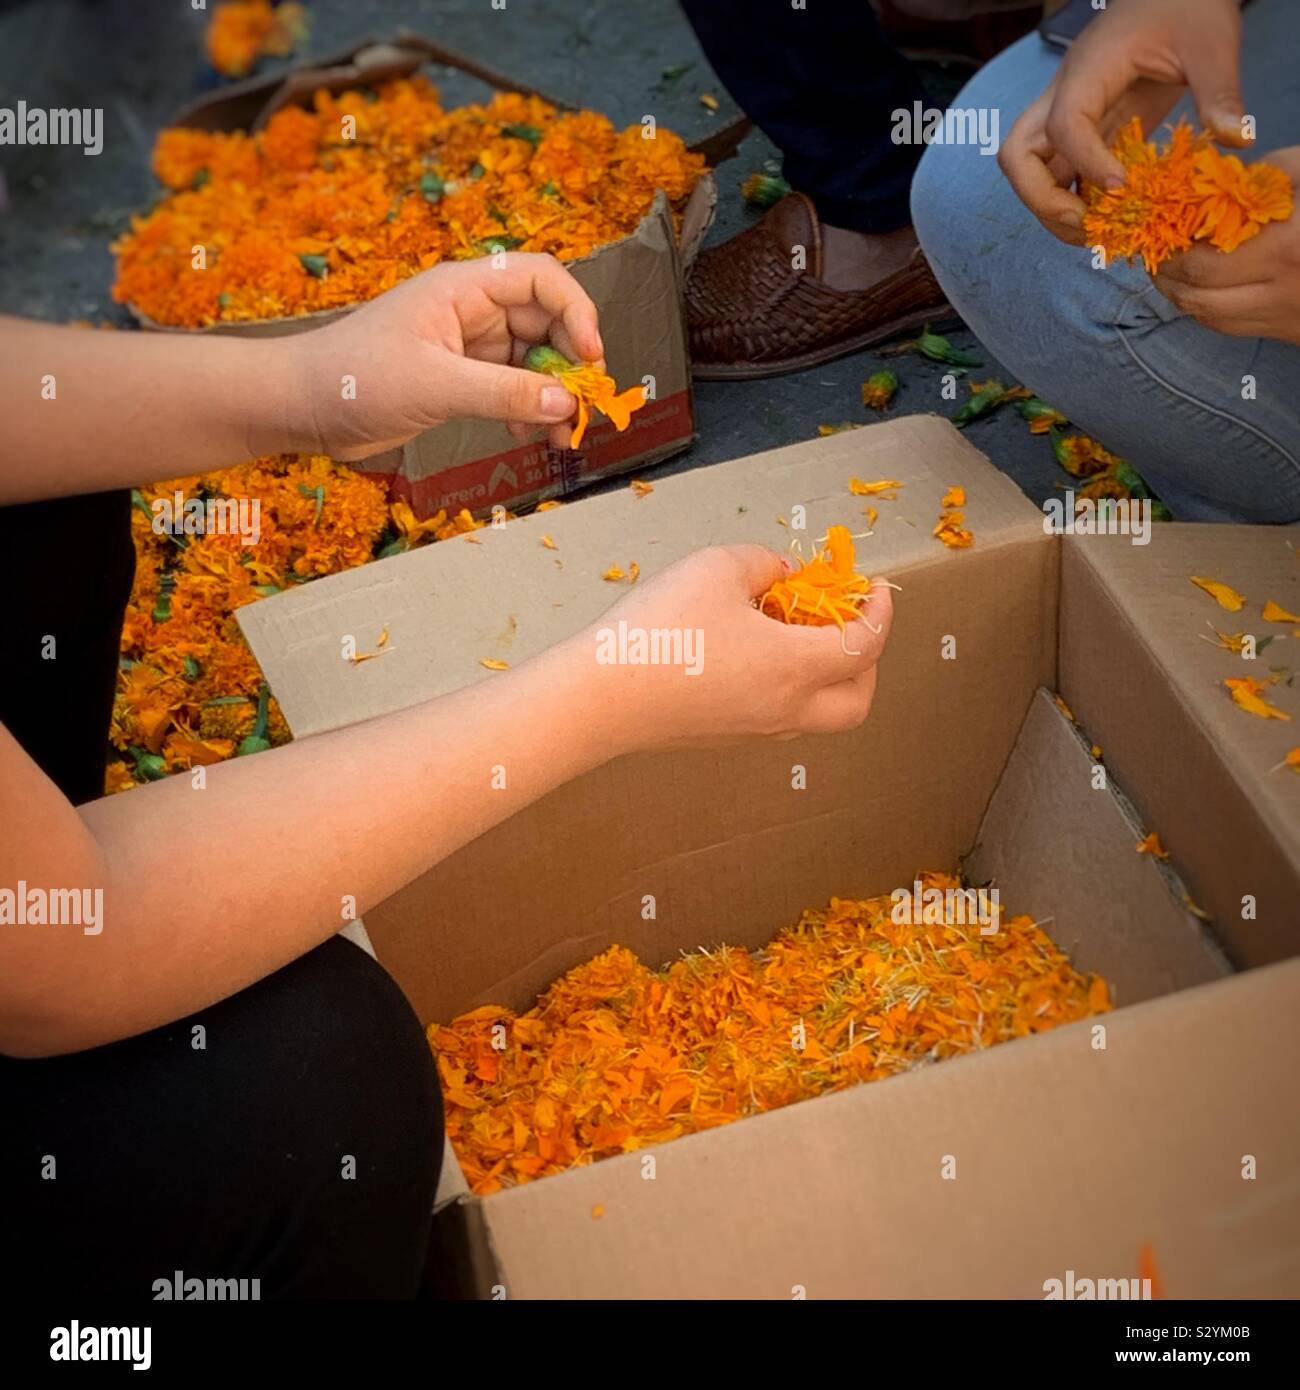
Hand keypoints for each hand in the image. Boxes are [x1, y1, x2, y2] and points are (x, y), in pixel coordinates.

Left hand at [296, 253, 603, 459]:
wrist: (303, 407)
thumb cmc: (356, 379)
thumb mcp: (435, 386)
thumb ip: (503, 394)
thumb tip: (565, 404)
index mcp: (464, 288)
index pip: (542, 277)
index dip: (577, 311)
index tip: (591, 359)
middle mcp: (472, 310)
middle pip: (546, 322)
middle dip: (570, 364)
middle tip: (582, 409)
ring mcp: (468, 345)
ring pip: (533, 361)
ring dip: (551, 396)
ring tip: (560, 437)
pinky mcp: (460, 379)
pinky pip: (511, 388)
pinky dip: (527, 411)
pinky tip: (526, 436)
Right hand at [577, 544, 894, 752]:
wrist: (601, 696)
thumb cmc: (660, 628)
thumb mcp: (716, 568)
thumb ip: (764, 564)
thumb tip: (784, 574)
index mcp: (796, 667)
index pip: (866, 645)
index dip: (880, 612)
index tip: (874, 588)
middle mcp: (785, 709)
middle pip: (857, 701)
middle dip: (866, 662)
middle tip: (847, 624)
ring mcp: (755, 730)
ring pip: (817, 714)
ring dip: (825, 677)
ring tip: (794, 634)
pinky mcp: (724, 737)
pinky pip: (778, 717)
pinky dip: (787, 687)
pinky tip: (753, 653)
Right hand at [999, 0, 1246, 244]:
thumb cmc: (1186, 6)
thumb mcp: (1211, 42)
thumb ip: (1219, 90)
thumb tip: (1236, 138)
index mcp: (1088, 72)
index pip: (1063, 125)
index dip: (1086, 163)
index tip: (1121, 187)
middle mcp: (1065, 97)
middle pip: (1018, 157)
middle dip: (1041, 199)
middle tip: (1086, 223)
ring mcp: (1072, 117)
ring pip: (1033, 172)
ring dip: (1053, 209)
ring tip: (1097, 232)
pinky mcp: (1089, 132)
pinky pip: (1065, 175)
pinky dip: (1077, 202)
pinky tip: (1110, 220)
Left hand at [1154, 146, 1299, 341]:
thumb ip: (1274, 172)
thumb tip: (1223, 180)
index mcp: (1285, 248)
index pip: (1201, 263)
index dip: (1171, 251)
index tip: (1162, 231)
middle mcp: (1277, 291)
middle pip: (1196, 296)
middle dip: (1168, 276)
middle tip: (1159, 253)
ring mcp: (1282, 317)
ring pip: (1207, 317)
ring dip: (1180, 297)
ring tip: (1171, 272)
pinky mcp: (1289, 332)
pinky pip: (1230, 327)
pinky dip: (1205, 309)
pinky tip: (1200, 288)